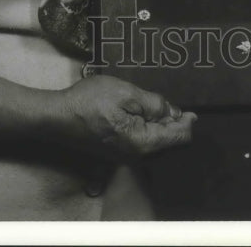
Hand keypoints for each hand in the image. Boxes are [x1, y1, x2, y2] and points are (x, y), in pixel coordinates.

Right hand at [52, 75, 195, 158]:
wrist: (58, 117)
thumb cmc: (90, 102)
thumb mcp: (127, 93)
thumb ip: (154, 104)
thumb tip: (174, 113)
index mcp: (143, 143)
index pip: (178, 138)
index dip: (188, 123)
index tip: (192, 111)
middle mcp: (137, 157)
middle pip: (169, 144)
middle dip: (175, 125)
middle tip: (174, 107)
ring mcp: (126, 158)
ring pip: (156, 145)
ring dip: (162, 128)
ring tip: (157, 108)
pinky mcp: (117, 154)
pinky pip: (142, 145)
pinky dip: (148, 131)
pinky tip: (142, 116)